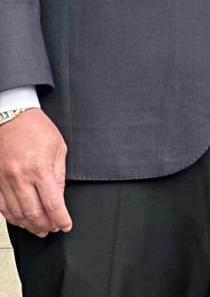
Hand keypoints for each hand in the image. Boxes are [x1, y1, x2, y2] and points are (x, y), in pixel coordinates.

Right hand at [0, 109, 71, 236]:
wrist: (10, 117)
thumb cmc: (36, 129)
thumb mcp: (58, 147)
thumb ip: (59, 174)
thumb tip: (59, 197)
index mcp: (39, 168)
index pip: (52, 203)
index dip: (60, 219)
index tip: (66, 225)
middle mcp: (20, 178)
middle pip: (33, 213)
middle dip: (45, 226)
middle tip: (53, 229)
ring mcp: (4, 181)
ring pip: (16, 213)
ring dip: (29, 225)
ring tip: (39, 228)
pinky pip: (2, 207)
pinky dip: (12, 217)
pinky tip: (21, 220)